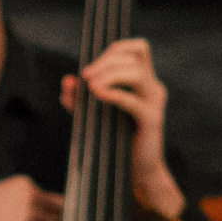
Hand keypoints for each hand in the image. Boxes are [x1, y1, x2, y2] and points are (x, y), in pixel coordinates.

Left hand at [67, 38, 185, 217]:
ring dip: (110, 73)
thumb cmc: (115, 142)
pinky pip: (133, 101)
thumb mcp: (93, 117)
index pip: (136, 48)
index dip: (112, 51)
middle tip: (85, 76)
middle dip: (106, 61)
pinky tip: (97, 94)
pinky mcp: (152, 120)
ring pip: (136, 72)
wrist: (136, 173)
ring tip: (90, 85)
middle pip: (133, 56)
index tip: (90, 68)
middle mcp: (152, 87)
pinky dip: (114, 94)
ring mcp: (154, 102)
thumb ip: (80, 99)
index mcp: (143, 81)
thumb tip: (67, 82)